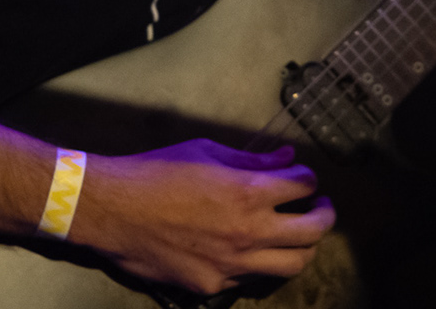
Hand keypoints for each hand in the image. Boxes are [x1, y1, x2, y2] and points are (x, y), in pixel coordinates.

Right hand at [70, 138, 333, 293]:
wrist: (111, 211)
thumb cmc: (157, 172)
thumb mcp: (209, 152)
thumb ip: (254, 159)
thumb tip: (286, 157)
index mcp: (249, 192)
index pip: (306, 186)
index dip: (308, 177)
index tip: (302, 177)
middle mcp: (248, 233)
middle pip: (314, 232)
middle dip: (324, 215)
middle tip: (319, 207)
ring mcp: (231, 264)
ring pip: (292, 265)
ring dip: (301, 246)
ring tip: (295, 232)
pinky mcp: (211, 285)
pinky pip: (250, 277)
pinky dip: (257, 262)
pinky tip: (247, 247)